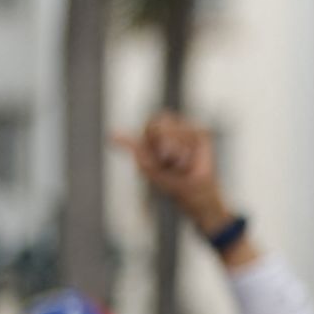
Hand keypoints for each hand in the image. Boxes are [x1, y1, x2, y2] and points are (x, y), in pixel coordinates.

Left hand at [111, 112, 231, 234]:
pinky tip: (192, 159)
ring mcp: (186, 128)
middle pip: (162, 123)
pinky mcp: (201, 133)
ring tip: (181, 163)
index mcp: (154, 133)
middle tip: (169, 159)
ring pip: (179, 131)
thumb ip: (132, 146)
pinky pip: (192, 135)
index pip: (153, 123)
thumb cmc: (167, 179)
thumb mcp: (146, 164)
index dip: (154, 138)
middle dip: (164, 144)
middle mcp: (170, 127)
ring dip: (179, 152)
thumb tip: (111, 134)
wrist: (190, 189)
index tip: (159, 156)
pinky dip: (190, 152)